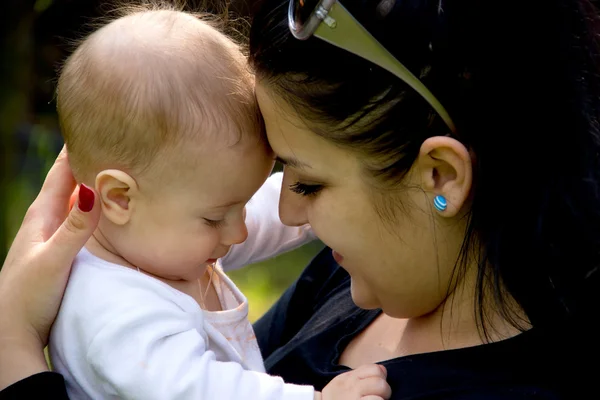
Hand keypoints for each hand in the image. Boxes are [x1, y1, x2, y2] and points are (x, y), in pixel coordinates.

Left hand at [0, 147, 100, 388]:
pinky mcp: (59, 250)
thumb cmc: (27, 296)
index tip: (98, 123)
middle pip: (70, 180)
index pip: (62, 170)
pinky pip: (79, 217)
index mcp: (42, 214)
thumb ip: (75, 227)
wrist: (11, 332)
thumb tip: (91, 189)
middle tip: (113, 141)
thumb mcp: (53, 260)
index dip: (78, 146)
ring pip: (75, 198)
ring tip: (114, 168)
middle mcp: (45, 219)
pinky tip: (104, 209)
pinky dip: (93, 206)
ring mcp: (51, 234)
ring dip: (92, 182)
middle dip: (89, 159)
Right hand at [318, 364, 390, 399]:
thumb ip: (360, 375)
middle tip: (378, 398)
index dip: (380, 377)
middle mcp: (352, 388)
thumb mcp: (342, 383)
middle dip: (384, 391)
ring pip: (380, 396)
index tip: (376, 387)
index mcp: (349, 378)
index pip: (375, 369)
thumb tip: (382, 369)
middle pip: (380, 383)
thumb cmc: (333, 399)